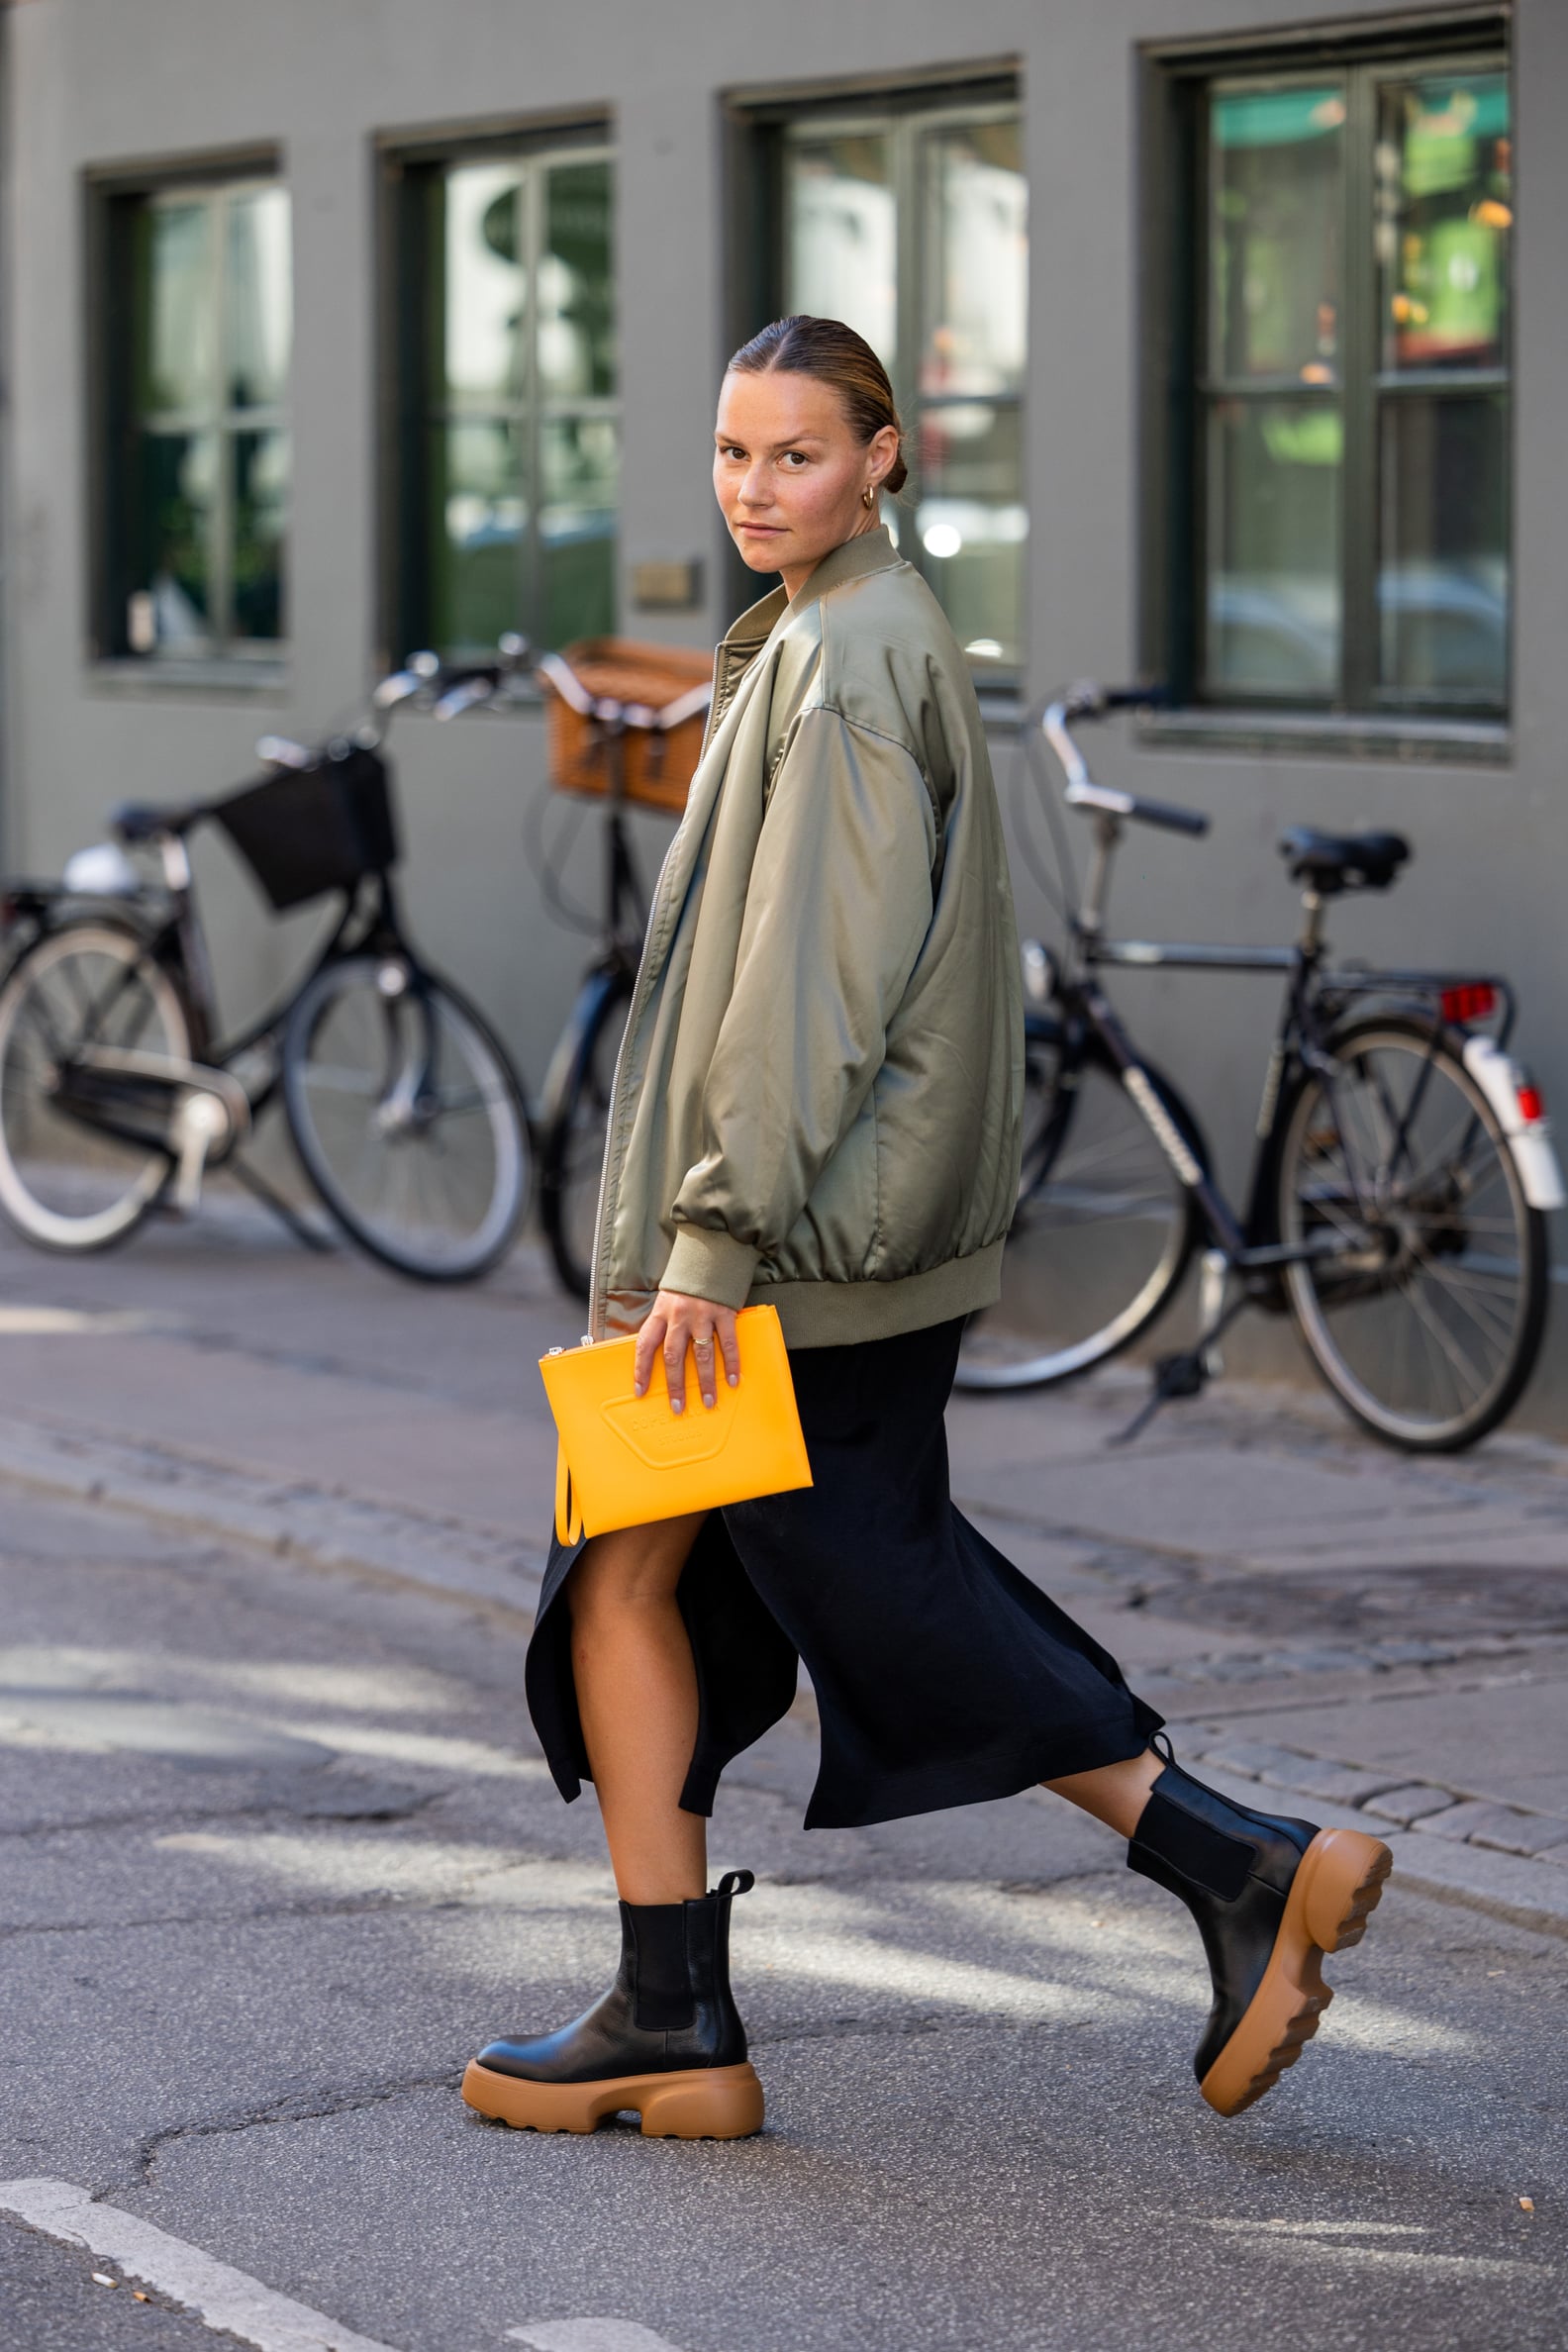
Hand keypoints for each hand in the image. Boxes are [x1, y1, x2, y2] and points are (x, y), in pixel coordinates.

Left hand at [634, 1290, 740, 1414]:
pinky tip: (733, 1379)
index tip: (640, 1391)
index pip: (645, 1345)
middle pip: (673, 1356)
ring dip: (705, 1381)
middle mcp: (679, 1315)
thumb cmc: (688, 1282)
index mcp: (661, 1312)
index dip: (641, 1370)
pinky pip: (728, 1343)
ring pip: (702, 1354)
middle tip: (678, 1407)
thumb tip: (659, 1354)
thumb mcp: (667, 1299)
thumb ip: (665, 1323)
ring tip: (708, 1401)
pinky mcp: (724, 1312)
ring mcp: (702, 1314)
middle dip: (676, 1384)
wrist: (711, 1251)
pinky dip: (731, 1363)